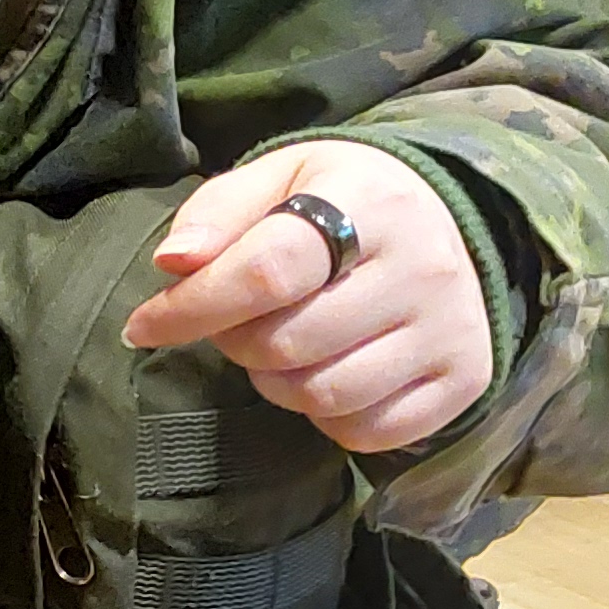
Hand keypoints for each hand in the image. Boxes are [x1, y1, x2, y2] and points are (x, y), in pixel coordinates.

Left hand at [123, 139, 493, 452]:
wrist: (442, 216)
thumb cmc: (337, 199)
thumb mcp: (277, 176)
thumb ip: (217, 213)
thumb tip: (173, 263)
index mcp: (370, 202)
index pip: (267, 271)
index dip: (192, 307)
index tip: (142, 327)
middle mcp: (425, 267)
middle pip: (287, 344)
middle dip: (235, 342)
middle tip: (235, 322)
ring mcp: (452, 328)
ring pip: (325, 395)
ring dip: (276, 384)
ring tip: (279, 347)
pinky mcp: (466, 379)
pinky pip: (369, 431)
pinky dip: (328, 417)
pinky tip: (325, 372)